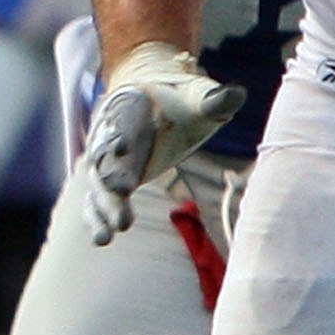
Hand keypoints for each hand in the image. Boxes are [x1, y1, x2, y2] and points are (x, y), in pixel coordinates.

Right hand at [81, 38, 242, 241]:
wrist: (152, 102)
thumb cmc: (180, 101)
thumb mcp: (198, 97)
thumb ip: (213, 100)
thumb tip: (237, 94)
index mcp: (129, 108)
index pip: (123, 122)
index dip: (122, 133)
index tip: (124, 147)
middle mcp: (110, 134)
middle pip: (107, 157)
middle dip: (113, 174)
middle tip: (122, 191)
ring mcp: (105, 160)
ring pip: (99, 185)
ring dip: (103, 206)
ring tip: (109, 233)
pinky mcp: (107, 182)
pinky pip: (97, 201)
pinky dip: (97, 219)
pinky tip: (102, 240)